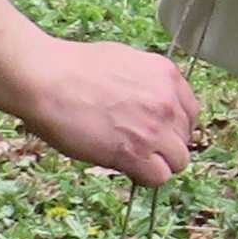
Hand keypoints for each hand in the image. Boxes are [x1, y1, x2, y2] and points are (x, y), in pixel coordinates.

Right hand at [16, 37, 197, 183]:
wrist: (47, 79)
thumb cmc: (72, 67)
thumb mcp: (123, 61)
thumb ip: (144, 83)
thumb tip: (145, 101)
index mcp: (166, 74)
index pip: (190, 113)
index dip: (173, 126)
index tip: (158, 132)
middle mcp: (167, 101)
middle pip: (184, 139)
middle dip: (165, 145)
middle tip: (139, 146)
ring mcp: (154, 128)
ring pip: (178, 162)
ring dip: (158, 163)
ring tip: (132, 158)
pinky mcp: (136, 152)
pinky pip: (158, 177)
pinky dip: (144, 177)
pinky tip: (126, 167)